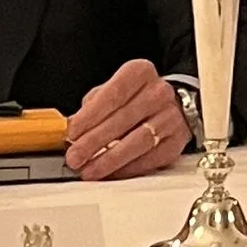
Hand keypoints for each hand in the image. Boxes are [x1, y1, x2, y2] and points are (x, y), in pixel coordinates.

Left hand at [65, 60, 193, 179]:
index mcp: (140, 73)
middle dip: (94, 141)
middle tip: (74, 157)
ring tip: (88, 170)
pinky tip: (109, 173)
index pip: (113, 94)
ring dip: (109, 159)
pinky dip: (126, 169)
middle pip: (123, 120)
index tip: (72, 132)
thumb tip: (70, 128)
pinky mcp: (175, 143)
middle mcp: (158, 93)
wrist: (174, 105)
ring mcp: (170, 118)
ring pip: (137, 142)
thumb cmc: (136, 98)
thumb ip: (93, 106)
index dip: (91, 115)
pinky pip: (149, 159)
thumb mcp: (115, 90)